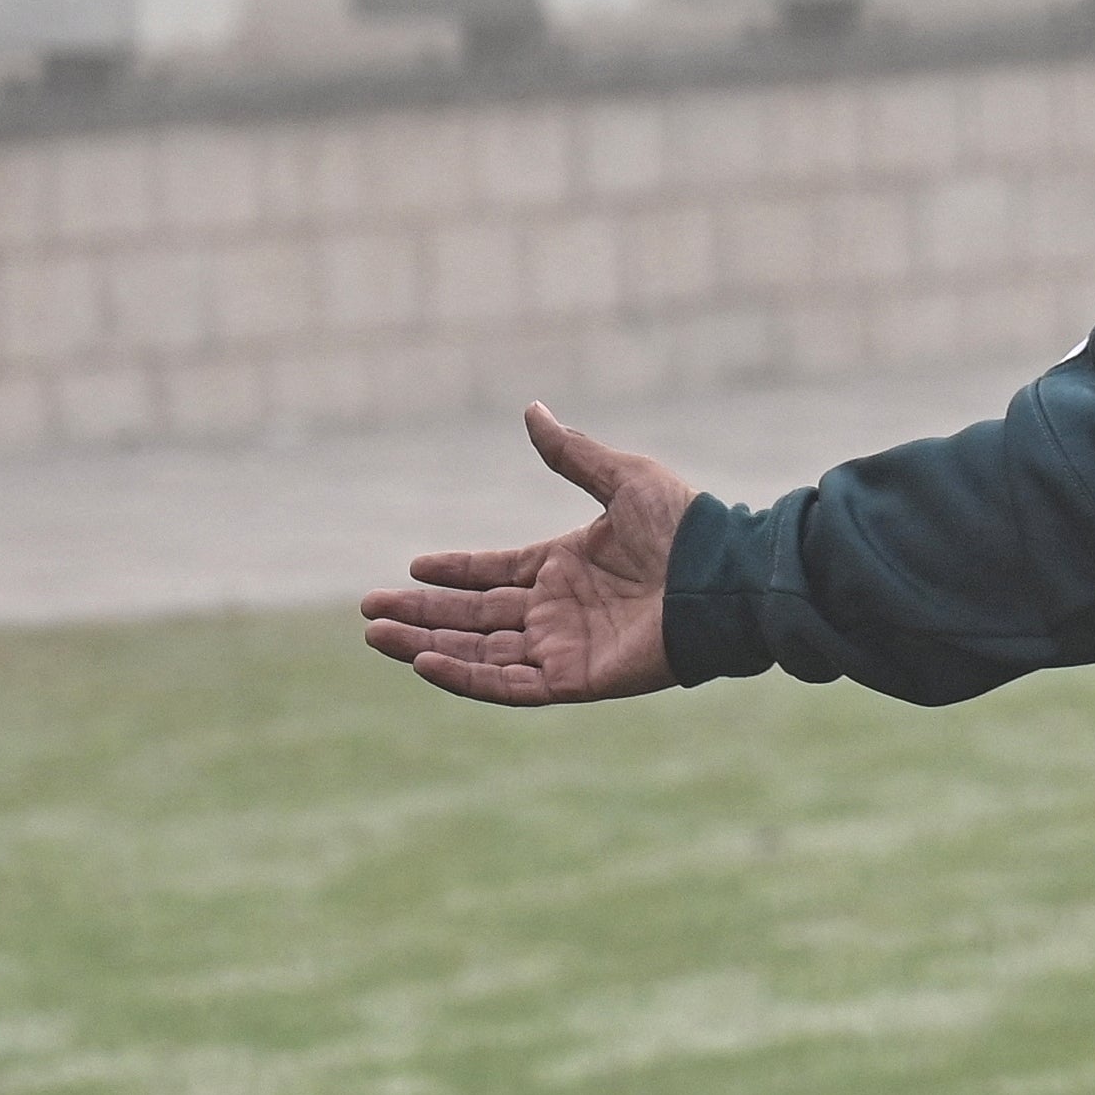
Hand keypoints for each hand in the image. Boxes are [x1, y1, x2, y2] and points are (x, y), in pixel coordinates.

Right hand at [359, 402, 697, 704]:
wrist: (726, 577)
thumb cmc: (686, 527)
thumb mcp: (623, 479)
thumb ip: (572, 453)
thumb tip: (531, 410)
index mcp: (567, 565)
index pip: (495, 574)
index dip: (454, 573)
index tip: (411, 568)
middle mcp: (558, 609)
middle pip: (474, 615)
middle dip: (421, 614)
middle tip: (368, 611)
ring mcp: (562, 646)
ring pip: (478, 651)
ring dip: (426, 644)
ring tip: (376, 634)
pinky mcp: (572, 679)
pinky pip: (507, 684)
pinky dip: (463, 676)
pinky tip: (423, 661)